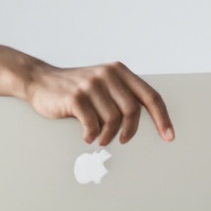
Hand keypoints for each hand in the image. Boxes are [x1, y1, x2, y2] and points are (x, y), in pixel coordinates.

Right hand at [22, 61, 175, 145]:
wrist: (41, 81)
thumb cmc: (76, 89)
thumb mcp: (103, 84)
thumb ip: (122, 95)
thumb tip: (146, 120)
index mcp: (119, 71)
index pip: (150, 96)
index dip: (162, 118)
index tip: (169, 136)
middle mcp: (108, 74)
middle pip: (133, 110)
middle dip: (130, 131)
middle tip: (123, 140)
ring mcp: (91, 85)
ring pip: (113, 120)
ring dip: (107, 135)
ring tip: (100, 137)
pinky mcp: (75, 97)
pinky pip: (92, 124)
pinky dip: (91, 135)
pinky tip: (87, 135)